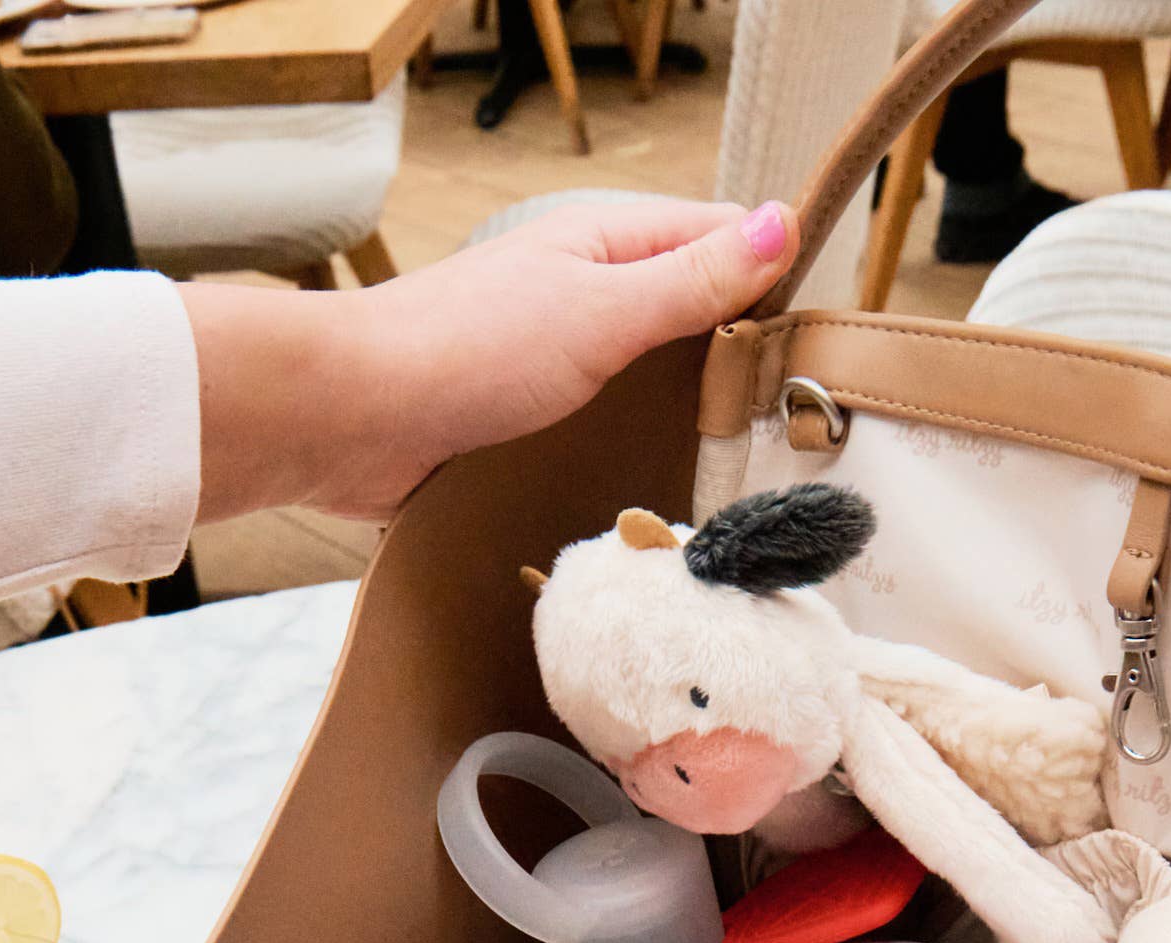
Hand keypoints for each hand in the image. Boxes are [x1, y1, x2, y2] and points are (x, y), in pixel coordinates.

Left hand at [184, 197, 798, 524]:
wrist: (353, 418)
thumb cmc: (463, 350)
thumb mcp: (601, 310)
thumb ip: (691, 279)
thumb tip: (779, 225)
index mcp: (604, 243)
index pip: (717, 241)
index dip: (770, 279)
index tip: (817, 338)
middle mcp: (581, 293)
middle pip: (687, 313)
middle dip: (735, 354)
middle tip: (794, 418)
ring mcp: (553, 359)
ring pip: (647, 379)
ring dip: (684, 414)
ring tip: (743, 465)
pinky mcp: (526, 423)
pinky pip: (600, 431)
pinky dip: (631, 453)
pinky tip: (662, 490)